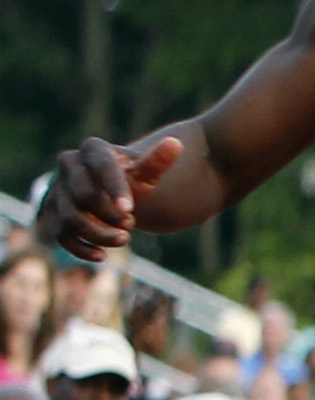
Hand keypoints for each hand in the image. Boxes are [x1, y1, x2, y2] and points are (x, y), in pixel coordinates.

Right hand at [37, 133, 176, 262]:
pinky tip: (101, 256)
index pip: (102, 166)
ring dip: (98, 234)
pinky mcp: (53, 214)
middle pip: (83, 195)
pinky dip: (80, 248)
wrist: (112, 191)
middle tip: (131, 223)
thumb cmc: (132, 178)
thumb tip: (175, 143)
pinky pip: (60, 235)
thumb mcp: (146, 171)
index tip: (129, 210)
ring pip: (70, 218)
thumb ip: (158, 161)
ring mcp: (57, 190)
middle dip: (109, 214)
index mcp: (92, 150)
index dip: (114, 188)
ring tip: (124, 239)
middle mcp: (68, 166)